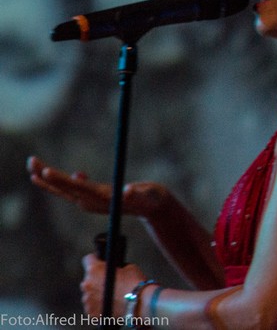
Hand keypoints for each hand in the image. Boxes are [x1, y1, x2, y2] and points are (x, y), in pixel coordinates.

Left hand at [27, 156, 169, 218]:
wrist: (153, 208)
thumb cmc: (152, 199)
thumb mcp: (148, 194)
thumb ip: (138, 193)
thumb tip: (127, 191)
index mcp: (103, 198)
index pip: (77, 187)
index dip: (61, 179)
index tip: (46, 171)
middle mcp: (93, 202)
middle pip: (65, 188)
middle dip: (47, 176)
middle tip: (31, 161)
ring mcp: (92, 202)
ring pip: (65, 190)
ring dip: (49, 179)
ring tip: (33, 166)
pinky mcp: (94, 200)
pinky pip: (74, 190)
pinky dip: (63, 181)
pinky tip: (61, 174)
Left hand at [80, 253, 147, 317]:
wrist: (139, 303)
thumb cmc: (134, 283)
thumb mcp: (128, 267)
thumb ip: (116, 267)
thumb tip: (114, 270)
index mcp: (94, 270)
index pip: (88, 259)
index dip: (96, 260)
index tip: (101, 263)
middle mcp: (87, 284)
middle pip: (89, 279)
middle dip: (97, 280)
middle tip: (110, 283)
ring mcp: (87, 300)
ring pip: (90, 294)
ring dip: (97, 294)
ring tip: (112, 296)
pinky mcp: (90, 313)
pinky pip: (92, 307)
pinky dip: (99, 306)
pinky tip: (110, 305)